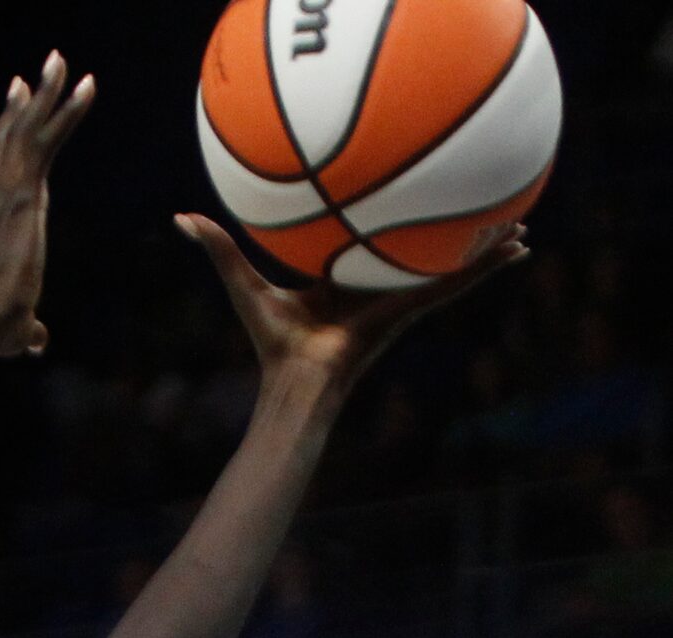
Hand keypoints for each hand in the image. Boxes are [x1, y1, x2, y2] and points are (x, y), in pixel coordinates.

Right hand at [0, 52, 96, 357]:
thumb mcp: (16, 327)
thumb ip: (26, 329)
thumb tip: (35, 344)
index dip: (6, 134)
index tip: (15, 104)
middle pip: (8, 136)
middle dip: (25, 102)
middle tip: (38, 72)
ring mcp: (8, 191)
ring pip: (27, 128)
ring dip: (47, 92)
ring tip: (60, 59)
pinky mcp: (26, 192)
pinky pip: (49, 140)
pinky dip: (68, 111)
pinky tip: (87, 85)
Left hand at [178, 212, 527, 395]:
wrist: (298, 380)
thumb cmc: (271, 342)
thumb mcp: (246, 283)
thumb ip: (220, 249)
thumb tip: (181, 217)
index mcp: (347, 277)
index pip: (373, 240)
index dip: (389, 217)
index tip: (405, 192)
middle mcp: (380, 285)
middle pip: (420, 247)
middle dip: (447, 225)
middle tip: (479, 196)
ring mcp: (401, 298)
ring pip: (448, 263)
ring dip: (482, 244)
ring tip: (519, 219)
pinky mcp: (412, 309)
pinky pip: (454, 282)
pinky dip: (483, 266)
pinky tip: (515, 248)